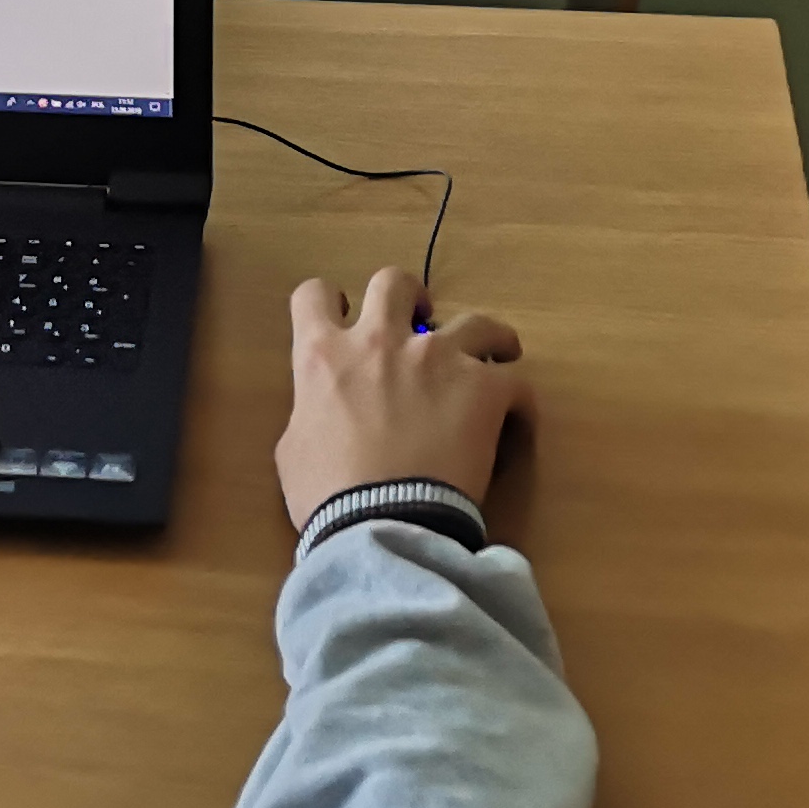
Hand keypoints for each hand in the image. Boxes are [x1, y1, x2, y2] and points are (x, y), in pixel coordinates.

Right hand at [273, 274, 524, 533]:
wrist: (382, 525)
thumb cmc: (326, 495)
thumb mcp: (293, 449)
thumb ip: (309, 414)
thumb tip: (324, 414)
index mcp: (324, 355)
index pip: (313, 295)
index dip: (328, 300)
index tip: (343, 314)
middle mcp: (380, 341)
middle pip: (395, 282)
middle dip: (410, 297)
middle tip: (421, 321)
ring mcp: (437, 359)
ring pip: (475, 320)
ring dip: (484, 337)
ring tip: (493, 356)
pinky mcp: (484, 388)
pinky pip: (516, 379)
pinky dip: (516, 396)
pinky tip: (514, 414)